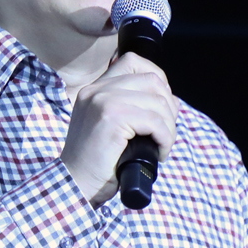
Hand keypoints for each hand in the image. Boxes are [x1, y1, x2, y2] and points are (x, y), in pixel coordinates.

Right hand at [61, 52, 176, 206]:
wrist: (75, 185)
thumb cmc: (97, 163)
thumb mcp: (112, 127)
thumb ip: (132, 108)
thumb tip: (172, 100)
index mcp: (95, 89)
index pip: (133, 62)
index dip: (158, 79)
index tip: (162, 106)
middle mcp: (97, 90)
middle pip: (152, 80)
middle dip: (168, 107)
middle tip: (165, 132)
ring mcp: (102, 101)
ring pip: (158, 101)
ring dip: (169, 126)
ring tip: (162, 145)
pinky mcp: (111, 118)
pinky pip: (155, 121)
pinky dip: (165, 138)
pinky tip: (159, 152)